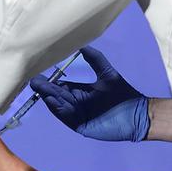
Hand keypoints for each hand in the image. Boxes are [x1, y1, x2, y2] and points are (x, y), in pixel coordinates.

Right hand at [28, 46, 149, 141]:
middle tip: (33, 81)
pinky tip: (51, 101)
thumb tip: (81, 44)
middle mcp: (76, 103)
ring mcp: (78, 116)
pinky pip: (67, 118)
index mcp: (80, 92)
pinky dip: (58, 110)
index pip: (61, 86)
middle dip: (46, 89)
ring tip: (39, 89)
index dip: (51, 81)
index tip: (39, 73)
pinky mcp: (81, 126)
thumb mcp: (107, 73)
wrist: (138, 114)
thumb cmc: (124, 94)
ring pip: (60, 106)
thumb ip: (95, 59)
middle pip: (57, 95)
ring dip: (49, 98)